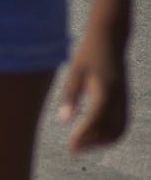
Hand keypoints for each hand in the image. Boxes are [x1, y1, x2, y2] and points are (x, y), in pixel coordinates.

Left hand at [60, 35, 128, 151]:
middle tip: (73, 148)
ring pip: (118, 130)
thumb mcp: (74, 71)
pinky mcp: (125, 99)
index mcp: (105, 91)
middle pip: (110, 131)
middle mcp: (118, 99)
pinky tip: (92, 133)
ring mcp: (124, 100)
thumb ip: (69, 96)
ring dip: (102, 141)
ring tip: (81, 143)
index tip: (70, 147)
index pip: (95, 121)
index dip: (83, 137)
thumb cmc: (88, 53)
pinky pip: (121, 123)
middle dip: (93, 143)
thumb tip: (62, 120)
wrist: (110, 38)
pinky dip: (109, 134)